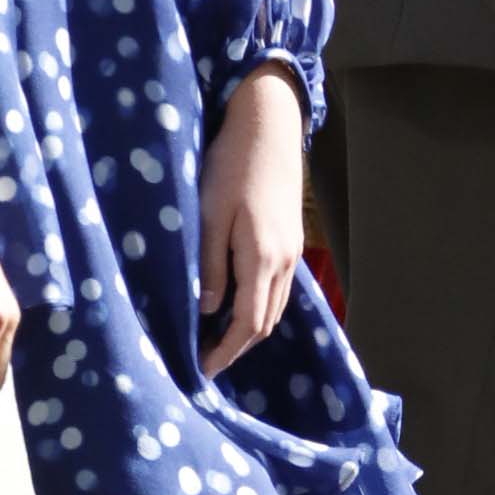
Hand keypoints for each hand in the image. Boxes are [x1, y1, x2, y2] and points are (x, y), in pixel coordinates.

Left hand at [197, 66, 306, 377]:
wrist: (268, 124)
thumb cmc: (231, 164)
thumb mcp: (209, 215)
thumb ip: (209, 265)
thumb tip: (207, 310)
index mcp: (262, 257)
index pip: (247, 324)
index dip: (225, 352)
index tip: (203, 370)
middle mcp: (284, 261)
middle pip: (266, 323)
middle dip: (237, 348)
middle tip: (206, 362)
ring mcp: (292, 251)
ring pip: (275, 307)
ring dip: (249, 330)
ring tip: (218, 340)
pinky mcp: (292, 240)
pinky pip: (279, 288)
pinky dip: (259, 307)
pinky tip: (237, 305)